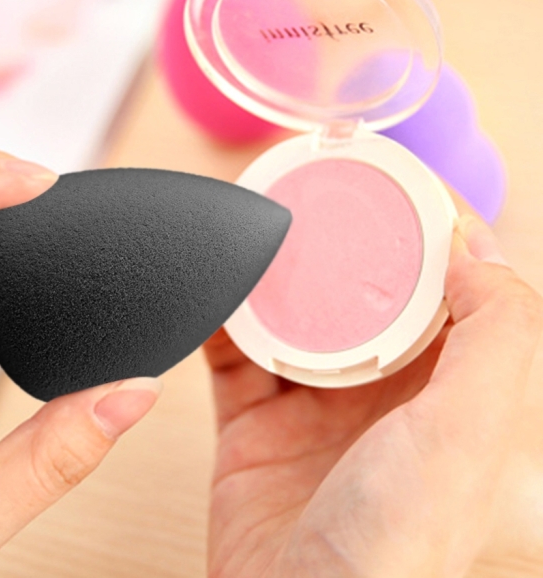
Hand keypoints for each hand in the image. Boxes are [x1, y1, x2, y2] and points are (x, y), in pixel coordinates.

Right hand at [204, 215, 542, 576]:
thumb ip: (500, 336)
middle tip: (314, 183)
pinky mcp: (256, 421)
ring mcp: (317, 405)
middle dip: (342, 233)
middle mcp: (388, 393)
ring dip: (277, 267)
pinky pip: (232, 350)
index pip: (449, 283)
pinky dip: (219, 314)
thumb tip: (478, 245)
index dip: (427, 221)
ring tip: (257, 219)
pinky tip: (212, 282)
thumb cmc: (396, 552)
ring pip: (295, 311)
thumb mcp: (472, 436)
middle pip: (364, 288)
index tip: (394, 172)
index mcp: (453, 392)